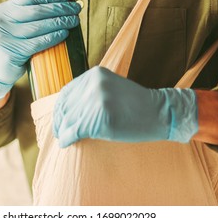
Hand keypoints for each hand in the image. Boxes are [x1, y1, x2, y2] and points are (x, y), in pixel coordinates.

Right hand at [0, 0, 80, 100]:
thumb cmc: (13, 44)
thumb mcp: (15, 25)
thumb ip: (29, 15)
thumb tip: (61, 5)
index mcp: (3, 10)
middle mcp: (2, 21)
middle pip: (37, 11)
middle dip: (60, 8)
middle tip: (75, 9)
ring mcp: (5, 37)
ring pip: (39, 26)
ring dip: (60, 22)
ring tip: (73, 21)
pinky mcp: (12, 52)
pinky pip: (38, 42)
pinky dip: (53, 37)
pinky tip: (64, 33)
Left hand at [53, 66, 197, 147]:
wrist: (159, 113)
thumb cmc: (134, 104)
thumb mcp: (110, 88)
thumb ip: (90, 92)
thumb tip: (66, 107)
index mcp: (94, 74)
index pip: (67, 92)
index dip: (60, 108)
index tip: (59, 118)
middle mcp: (94, 83)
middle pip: (66, 106)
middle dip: (60, 121)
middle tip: (59, 132)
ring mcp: (97, 100)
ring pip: (69, 120)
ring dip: (63, 132)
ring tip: (63, 138)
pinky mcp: (101, 118)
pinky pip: (75, 131)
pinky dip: (67, 139)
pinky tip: (66, 143)